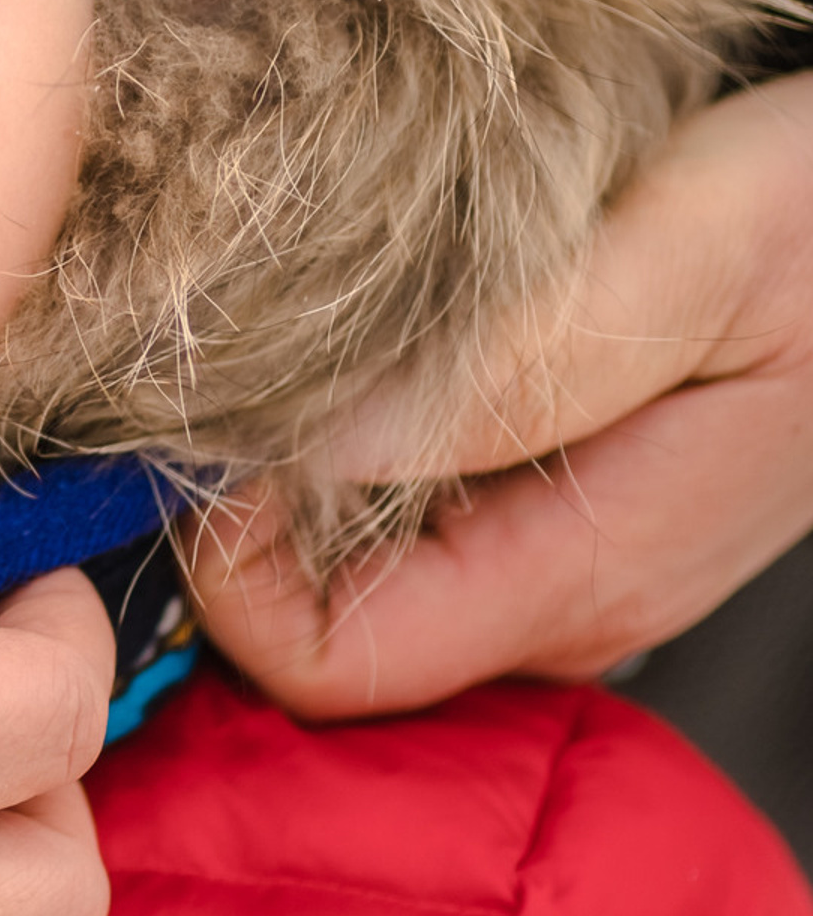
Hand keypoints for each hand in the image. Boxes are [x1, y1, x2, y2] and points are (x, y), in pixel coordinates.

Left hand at [193, 75, 812, 715]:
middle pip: (318, 621)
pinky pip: (407, 507)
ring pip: (353, 564)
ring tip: (303, 332)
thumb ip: (517, 360)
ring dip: (296, 464)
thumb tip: (320, 443)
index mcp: (583, 574)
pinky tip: (373, 336)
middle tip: (236, 361)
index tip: (217, 425)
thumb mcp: (698, 251)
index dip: (229, 562)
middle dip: (243, 507)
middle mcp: (563, 600)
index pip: (323, 664)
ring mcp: (565, 561)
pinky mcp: (565, 504)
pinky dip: (356, 436)